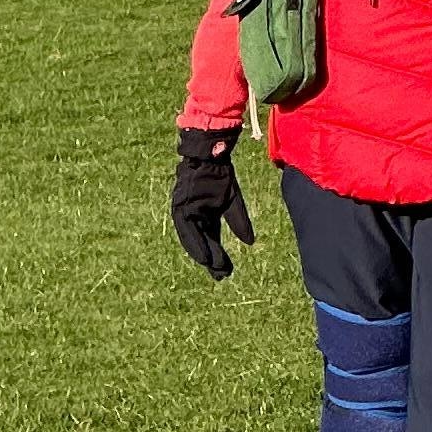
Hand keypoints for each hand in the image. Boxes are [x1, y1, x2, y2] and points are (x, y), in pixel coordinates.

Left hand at [170, 129, 255, 278]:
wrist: (210, 155)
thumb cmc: (220, 175)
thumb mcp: (233, 201)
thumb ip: (239, 222)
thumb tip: (250, 243)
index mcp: (205, 214)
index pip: (211, 238)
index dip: (217, 254)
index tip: (225, 271)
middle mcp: (194, 215)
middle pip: (201, 241)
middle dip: (210, 259)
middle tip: (220, 276)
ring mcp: (186, 210)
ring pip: (191, 238)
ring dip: (202, 253)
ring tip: (211, 268)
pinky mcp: (181, 205)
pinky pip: (186, 228)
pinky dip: (194, 243)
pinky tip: (202, 255)